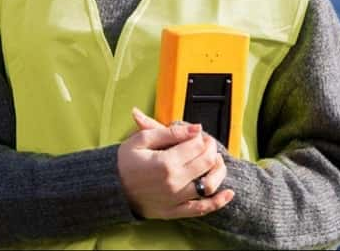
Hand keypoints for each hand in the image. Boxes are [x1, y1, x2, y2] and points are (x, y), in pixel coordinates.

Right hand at [116, 107, 233, 219]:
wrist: (111, 188)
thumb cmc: (124, 162)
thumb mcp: (142, 139)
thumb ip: (169, 132)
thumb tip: (195, 128)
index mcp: (165, 162)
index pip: (196, 146)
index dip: (200, 136)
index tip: (197, 133)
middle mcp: (174, 182)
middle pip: (205, 163)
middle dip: (210, 149)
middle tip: (206, 143)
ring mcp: (175, 199)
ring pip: (208, 184)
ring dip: (217, 170)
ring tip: (214, 161)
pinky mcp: (174, 211)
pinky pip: (201, 209)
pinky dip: (217, 202)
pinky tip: (228, 194)